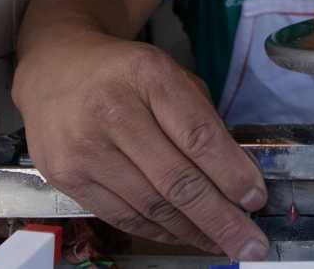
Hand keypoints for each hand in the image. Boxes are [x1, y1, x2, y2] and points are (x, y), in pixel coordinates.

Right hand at [13, 34, 268, 259]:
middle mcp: (112, 111)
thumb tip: (238, 178)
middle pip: (177, 180)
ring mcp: (84, 147)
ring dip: (193, 232)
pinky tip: (186, 235)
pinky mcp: (65, 176)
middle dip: (221, 219)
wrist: (56, 68)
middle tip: (251, 245)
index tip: (257, 200)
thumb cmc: (126, 74)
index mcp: (148, 76)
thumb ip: (202, 118)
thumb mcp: (170, 75)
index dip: (232, 174)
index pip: (199, 136)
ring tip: (223, 244)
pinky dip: (160, 231)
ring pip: (150, 205)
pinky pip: (122, 215)